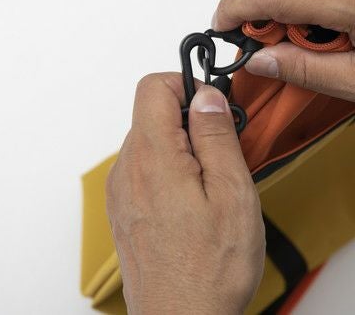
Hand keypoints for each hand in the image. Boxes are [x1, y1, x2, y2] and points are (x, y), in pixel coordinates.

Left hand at [106, 74, 264, 314]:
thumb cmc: (209, 270)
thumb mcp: (231, 193)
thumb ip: (216, 135)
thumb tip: (206, 96)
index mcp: (152, 157)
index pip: (153, 86)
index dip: (187, 85)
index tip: (214, 108)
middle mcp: (127, 170)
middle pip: (152, 113)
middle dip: (192, 121)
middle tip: (224, 153)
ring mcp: (122, 192)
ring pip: (152, 142)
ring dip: (184, 149)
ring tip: (213, 186)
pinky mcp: (126, 211)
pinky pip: (147, 170)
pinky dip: (173, 172)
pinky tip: (196, 204)